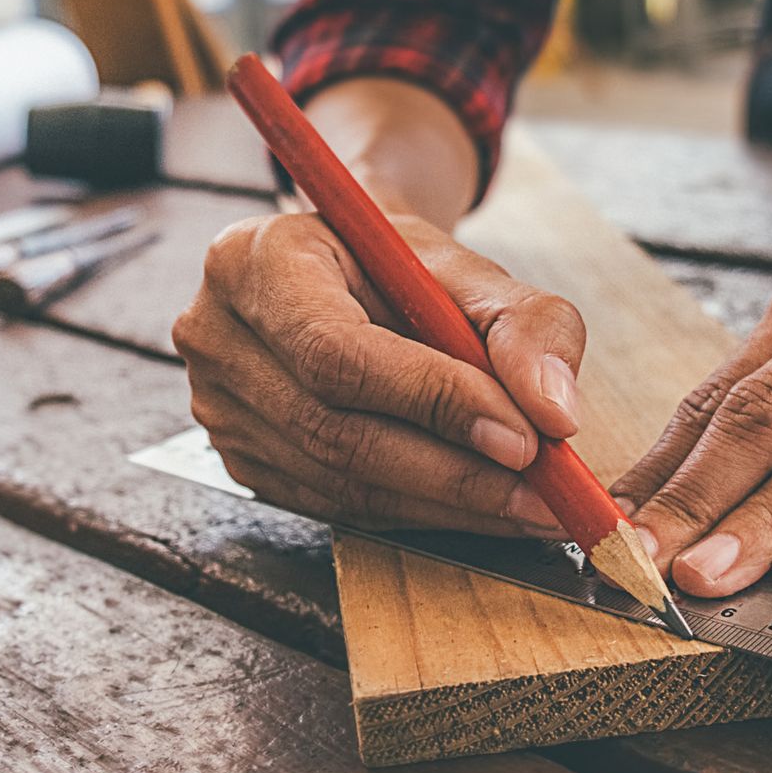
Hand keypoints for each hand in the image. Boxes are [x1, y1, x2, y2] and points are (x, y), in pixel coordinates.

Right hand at [175, 211, 593, 533]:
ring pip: (339, 480)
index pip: (337, 351)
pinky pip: (336, 504)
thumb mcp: (467, 267)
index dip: (432, 402)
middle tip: (544, 493)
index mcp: (255, 261)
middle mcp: (216, 334)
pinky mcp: (240, 459)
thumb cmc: (398, 264)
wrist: (345, 274)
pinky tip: (477, 506)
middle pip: (335, 430)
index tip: (524, 438)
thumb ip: (525, 322)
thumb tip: (555, 412)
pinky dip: (416, 511)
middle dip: (454, 471)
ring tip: (530, 505)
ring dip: (446, 504)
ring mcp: (217, 406)